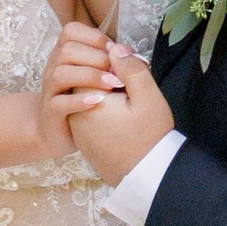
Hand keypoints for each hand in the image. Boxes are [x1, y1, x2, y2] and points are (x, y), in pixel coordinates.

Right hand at [37, 21, 119, 157]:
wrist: (57, 133)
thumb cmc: (81, 100)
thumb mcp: (95, 77)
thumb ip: (110, 62)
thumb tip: (131, 54)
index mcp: (64, 55)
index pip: (71, 31)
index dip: (96, 37)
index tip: (116, 52)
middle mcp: (54, 68)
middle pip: (67, 50)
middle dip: (97, 57)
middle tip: (118, 71)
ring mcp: (51, 90)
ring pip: (60, 73)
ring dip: (90, 76)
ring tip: (113, 85)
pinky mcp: (51, 112)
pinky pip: (59, 103)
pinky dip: (79, 101)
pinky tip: (98, 102)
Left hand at [69, 39, 173, 185]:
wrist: (147, 178)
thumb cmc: (150, 137)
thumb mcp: (147, 97)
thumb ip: (130, 67)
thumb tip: (114, 47)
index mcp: (88, 99)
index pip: (92, 65)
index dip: (114, 65)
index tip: (134, 76)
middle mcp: (77, 113)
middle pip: (90, 81)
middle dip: (111, 80)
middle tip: (136, 93)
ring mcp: (79, 130)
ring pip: (92, 99)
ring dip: (111, 97)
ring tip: (133, 110)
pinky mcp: (86, 143)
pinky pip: (93, 118)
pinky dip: (107, 115)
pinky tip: (126, 123)